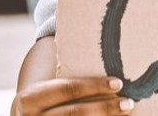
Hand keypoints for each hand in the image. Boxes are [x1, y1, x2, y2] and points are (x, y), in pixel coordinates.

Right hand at [12, 77, 133, 115]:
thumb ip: (66, 69)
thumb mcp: (47, 81)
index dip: (93, 86)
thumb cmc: (45, 92)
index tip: (118, 83)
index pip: (66, 90)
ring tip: (126, 112)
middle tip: (129, 103)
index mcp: (29, 99)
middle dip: (104, 109)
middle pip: (74, 113)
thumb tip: (103, 47)